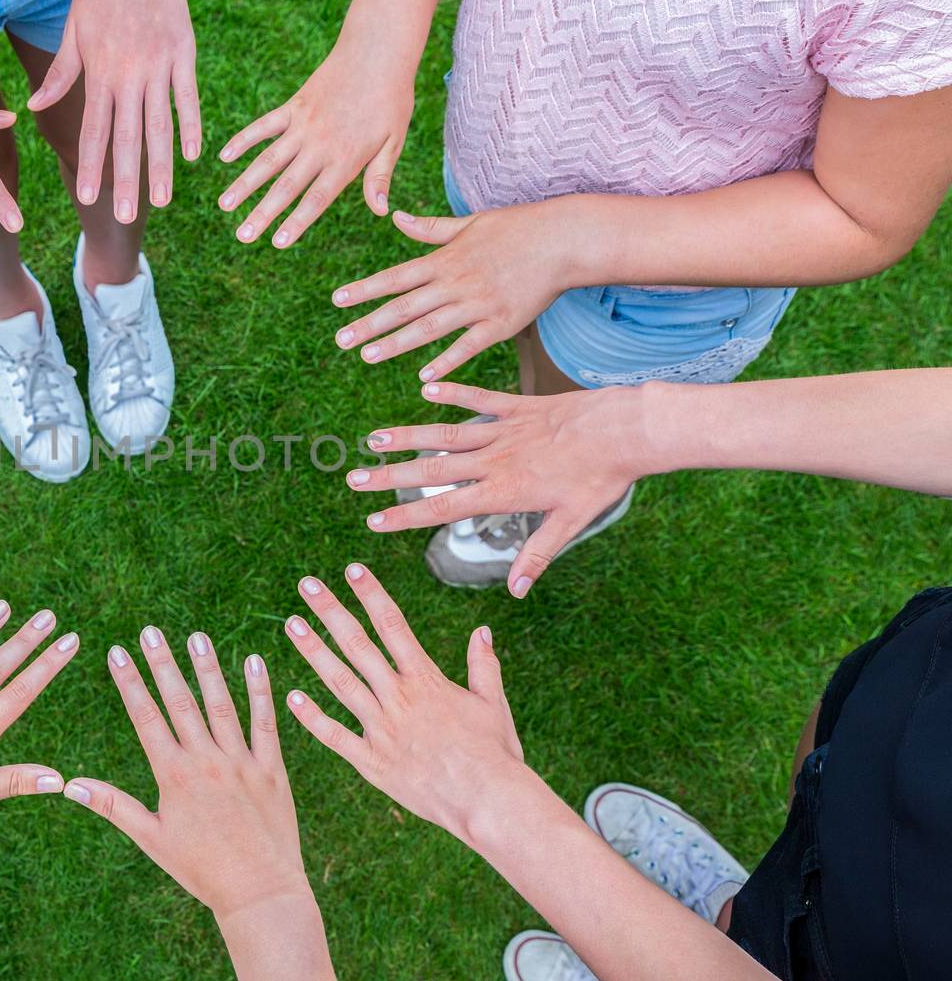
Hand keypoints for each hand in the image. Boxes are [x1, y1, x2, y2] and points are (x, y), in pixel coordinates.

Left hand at [28, 0, 199, 220]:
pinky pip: (189, 97)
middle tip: (125, 216)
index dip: (91, 166)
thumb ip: (60, 74)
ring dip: (160, 166)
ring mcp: (159, 66)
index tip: (88, 198)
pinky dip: (192, 126)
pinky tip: (194, 156)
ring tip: (161, 200)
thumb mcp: (71, 30)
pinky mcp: (184, 53)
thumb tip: (34, 108)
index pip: (93, 131)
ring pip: (160, 125)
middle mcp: (129, 75)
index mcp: (99, 72)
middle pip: (128, 137)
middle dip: (126, 180)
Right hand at [62, 628, 310, 919]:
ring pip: (221, 705)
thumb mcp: (152, 839)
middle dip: (162, 663)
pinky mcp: (272, 769)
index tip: (116, 651)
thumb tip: (69, 785)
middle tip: (150, 630)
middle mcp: (207, 762)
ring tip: (195, 636)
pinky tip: (254, 662)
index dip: (130, 683)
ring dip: (207, 668)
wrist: (259, 892)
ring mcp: (242, 762)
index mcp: (174, 776)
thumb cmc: (201, 870)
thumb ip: (114, 805)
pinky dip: (260, 691)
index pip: (146, 718)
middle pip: (181, 702)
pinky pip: (266, 723)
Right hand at [219, 39, 413, 247]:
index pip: (317, 198)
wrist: (377, 50)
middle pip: (286, 186)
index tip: (277, 243)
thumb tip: (381, 212)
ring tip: (224, 205)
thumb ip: (380, 176)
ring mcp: (302, 125)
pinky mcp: (293, 106)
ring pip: (267, 160)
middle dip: (262, 214)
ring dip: (244, 183)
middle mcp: (319, 145)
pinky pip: (263, 126)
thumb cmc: (391, 98)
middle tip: (242, 236)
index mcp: (345, 159)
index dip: (296, 222)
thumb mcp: (394, 140)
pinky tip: (223, 156)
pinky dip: (243, 140)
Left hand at [283, 565, 524, 836]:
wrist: (488, 801)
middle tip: (307, 585)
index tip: (352, 569)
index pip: (393, 624)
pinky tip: (291, 697)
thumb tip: (482, 630)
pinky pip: (335, 736)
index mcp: (426, 680)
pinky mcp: (371, 763)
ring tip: (290, 624)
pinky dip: (311, 717)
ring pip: (340, 682)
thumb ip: (483, 665)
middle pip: (358, 645)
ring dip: (313, 652)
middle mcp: (399, 698)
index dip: (371, 594)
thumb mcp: (493, 703)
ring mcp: (381, 729)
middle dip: (331, 611)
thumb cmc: (495, 754)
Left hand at [332, 197, 597, 380]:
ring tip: (367, 356)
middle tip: (341, 340)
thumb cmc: (517, 228)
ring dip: (396, 343)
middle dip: (369, 324)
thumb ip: (430, 228)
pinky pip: (467, 346)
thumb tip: (395, 217)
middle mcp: (455, 283)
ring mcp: (477, 305)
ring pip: (429, 328)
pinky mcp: (501, 323)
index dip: (365, 290)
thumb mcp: (469, 222)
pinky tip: (424, 377)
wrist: (563, 240)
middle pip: (404, 307)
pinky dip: (446, 362)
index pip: (395, 277)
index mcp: (444, 259)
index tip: (338, 301)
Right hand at [349, 383, 648, 594]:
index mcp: (504, 491)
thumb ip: (539, 553)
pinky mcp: (517, 406)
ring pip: (445, 434)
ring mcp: (503, 430)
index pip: (443, 507)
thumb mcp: (572, 521)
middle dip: (389, 477)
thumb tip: (516, 591)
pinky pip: (479, 399)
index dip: (404, 516)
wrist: (626, 430)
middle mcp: (495, 460)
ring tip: (374, 438)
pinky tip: (427, 389)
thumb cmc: (602, 478)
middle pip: (431, 470)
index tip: (372, 522)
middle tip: (354, 479)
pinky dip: (452, 393)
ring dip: (407, 436)